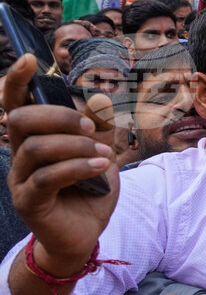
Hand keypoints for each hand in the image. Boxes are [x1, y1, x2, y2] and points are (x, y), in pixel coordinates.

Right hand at [6, 55, 118, 273]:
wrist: (85, 234)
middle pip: (22, 119)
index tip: (29, 60)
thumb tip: (101, 100)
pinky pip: (47, 177)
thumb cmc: (89, 191)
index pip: (15, 104)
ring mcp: (20, 179)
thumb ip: (99, 129)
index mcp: (35, 139)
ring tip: (102, 156)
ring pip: (36, 147)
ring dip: (75, 146)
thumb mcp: (101, 154)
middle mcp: (20, 156)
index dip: (16, 81)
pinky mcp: (28, 201)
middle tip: (91, 129)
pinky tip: (100, 167)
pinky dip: (78, 167)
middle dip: (60, 117)